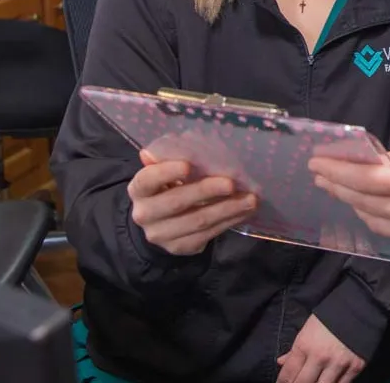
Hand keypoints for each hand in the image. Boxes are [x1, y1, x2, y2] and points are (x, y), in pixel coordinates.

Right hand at [128, 149, 256, 254]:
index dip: (166, 172)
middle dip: (206, 191)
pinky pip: (208, 235)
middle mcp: (144, 214)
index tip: (188, 165)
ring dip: (227, 209)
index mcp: (139, 189)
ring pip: (197, 221)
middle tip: (231, 183)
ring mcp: (161, 234)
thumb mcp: (168, 169)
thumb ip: (176, 155)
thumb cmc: (169, 185)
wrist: (161, 222)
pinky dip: (229, 221)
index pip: (147, 180)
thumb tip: (190, 142)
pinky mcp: (180, 247)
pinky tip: (244, 211)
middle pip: (176, 202)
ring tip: (250, 198)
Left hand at [276, 313, 365, 382]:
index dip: (283, 382)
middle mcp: (320, 357)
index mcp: (305, 345)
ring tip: (314, 382)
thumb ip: (295, 349)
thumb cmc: (330, 316)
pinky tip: (329, 382)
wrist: (361, 307)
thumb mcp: (308, 328)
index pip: (288, 373)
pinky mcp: (355, 368)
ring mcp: (338, 364)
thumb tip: (281, 362)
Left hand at [309, 139, 389, 254]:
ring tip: (339, 189)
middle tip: (319, 174)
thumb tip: (385, 161)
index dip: (336, 169)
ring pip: (371, 219)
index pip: (363, 176)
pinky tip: (368, 208)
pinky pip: (389, 231)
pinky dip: (373, 218)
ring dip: (351, 203)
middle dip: (336, 186)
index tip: (317, 161)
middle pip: (360, 200)